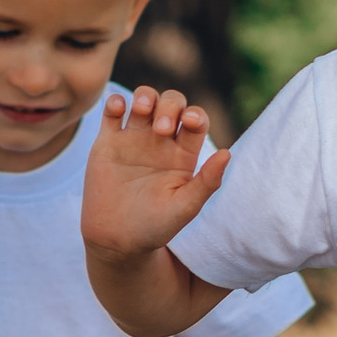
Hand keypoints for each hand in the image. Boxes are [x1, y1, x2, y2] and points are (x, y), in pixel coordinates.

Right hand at [81, 85, 226, 265]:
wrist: (116, 240)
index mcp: (183, 154)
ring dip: (145, 96)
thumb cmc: (155, 228)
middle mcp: (160, 142)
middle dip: (169, 106)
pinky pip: (112, 111)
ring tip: (141, 110)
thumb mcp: (185, 207)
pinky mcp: (108, 142)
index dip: (196, 114)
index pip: (195, 121)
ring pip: (144, 100)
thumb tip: (228, 153)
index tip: (189, 123)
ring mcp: (133, 140)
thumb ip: (207, 182)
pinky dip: (116, 101)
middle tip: (161, 129)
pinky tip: (119, 109)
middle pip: (171, 103)